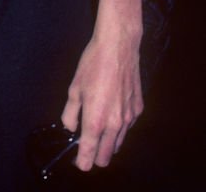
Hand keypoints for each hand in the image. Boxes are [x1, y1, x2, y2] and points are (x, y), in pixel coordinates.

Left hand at [61, 29, 142, 169]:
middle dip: (95, 157)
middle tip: (85, 147)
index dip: (81, 162)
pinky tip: (111, 113)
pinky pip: (127, 128)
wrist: (118, 47)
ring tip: (96, 129)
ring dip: (107, 144)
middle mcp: (115, 124)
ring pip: (118, 144)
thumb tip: (71, 128)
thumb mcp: (74, 88)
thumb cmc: (93, 65)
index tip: (77, 160)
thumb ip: (70, 113)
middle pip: (106, 158)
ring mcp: (129, 118)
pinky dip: (118, 128)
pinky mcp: (138, 110)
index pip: (89, 156)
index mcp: (95, 121)